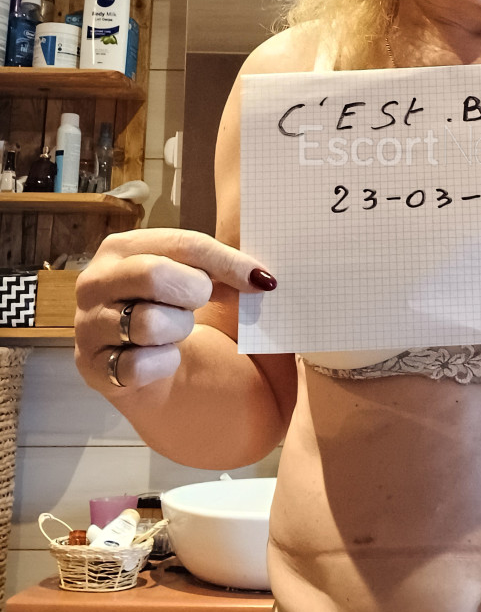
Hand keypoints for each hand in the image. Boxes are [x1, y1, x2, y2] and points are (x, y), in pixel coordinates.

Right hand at [74, 229, 276, 393]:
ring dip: (178, 330)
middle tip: (199, 304)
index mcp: (122, 248)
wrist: (149, 368)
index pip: (181, 243)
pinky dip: (164, 363)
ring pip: (149, 322)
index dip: (227, 262)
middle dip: (193, 293)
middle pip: (155, 275)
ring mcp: (88, 324)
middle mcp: (95, 281)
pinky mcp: (91, 367)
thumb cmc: (174, 311)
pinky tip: (162, 359)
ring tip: (174, 331)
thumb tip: (261, 279)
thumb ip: (223, 269)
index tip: (261, 280)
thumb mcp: (194, 279)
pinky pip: (140, 365)